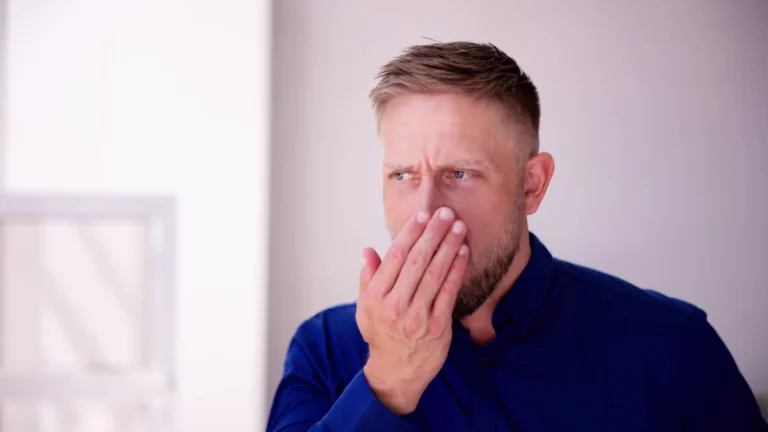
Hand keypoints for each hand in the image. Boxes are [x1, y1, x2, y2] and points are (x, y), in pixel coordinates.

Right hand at [356, 207, 469, 414]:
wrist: (397, 371)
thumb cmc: (382, 335)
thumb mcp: (365, 308)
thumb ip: (368, 278)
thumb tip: (368, 250)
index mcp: (376, 297)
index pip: (394, 257)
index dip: (409, 234)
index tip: (421, 216)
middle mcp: (395, 306)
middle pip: (417, 261)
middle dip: (433, 233)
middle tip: (445, 213)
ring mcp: (417, 317)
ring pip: (435, 274)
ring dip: (448, 246)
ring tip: (458, 227)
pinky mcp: (438, 327)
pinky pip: (449, 292)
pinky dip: (457, 270)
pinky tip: (463, 253)